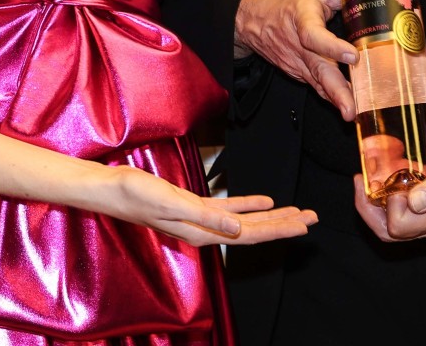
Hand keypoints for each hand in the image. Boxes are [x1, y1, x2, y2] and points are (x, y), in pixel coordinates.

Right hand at [100, 166, 317, 246]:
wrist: (113, 189)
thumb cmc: (137, 195)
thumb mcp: (174, 203)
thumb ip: (207, 217)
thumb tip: (239, 230)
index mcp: (204, 232)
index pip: (251, 235)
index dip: (279, 230)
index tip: (304, 225)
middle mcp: (207, 229)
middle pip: (255, 230)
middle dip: (285, 224)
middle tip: (313, 218)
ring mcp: (202, 219)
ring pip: (247, 220)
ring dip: (273, 216)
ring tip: (297, 212)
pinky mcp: (195, 206)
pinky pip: (230, 208)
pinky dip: (249, 205)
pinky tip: (264, 202)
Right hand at [234, 0, 355, 118]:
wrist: (248, 14)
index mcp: (301, 17)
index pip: (314, 36)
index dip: (333, 47)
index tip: (353, 56)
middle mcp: (297, 44)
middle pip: (318, 70)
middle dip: (336, 92)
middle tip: (350, 109)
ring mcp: (294, 62)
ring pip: (317, 82)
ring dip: (334, 99)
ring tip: (351, 114)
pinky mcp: (295, 72)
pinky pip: (315, 84)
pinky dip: (329, 96)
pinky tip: (345, 105)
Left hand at [351, 138, 425, 240]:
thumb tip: (413, 201)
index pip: (397, 226)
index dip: (382, 204)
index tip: (377, 177)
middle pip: (391, 233)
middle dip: (369, 209)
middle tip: (363, 181)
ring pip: (398, 229)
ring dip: (380, 207)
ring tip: (373, 181)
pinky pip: (409, 221)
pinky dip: (394, 205)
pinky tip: (394, 183)